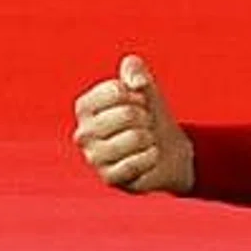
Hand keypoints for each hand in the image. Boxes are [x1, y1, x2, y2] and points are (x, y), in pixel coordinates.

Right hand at [71, 54, 194, 193]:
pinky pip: (138, 162)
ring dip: (150, 138)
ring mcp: (93, 158)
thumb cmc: (150, 118)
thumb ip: (135, 71)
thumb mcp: (145, 89)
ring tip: (146, 141)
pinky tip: (148, 157)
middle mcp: (83, 133)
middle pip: (127, 114)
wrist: (167, 152)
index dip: (139, 95)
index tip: (140, 104)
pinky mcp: (109, 178)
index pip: (117, 90)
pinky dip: (152, 157)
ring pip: (135, 138)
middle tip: (145, 126)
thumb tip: (135, 76)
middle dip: (146, 118)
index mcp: (85, 107)